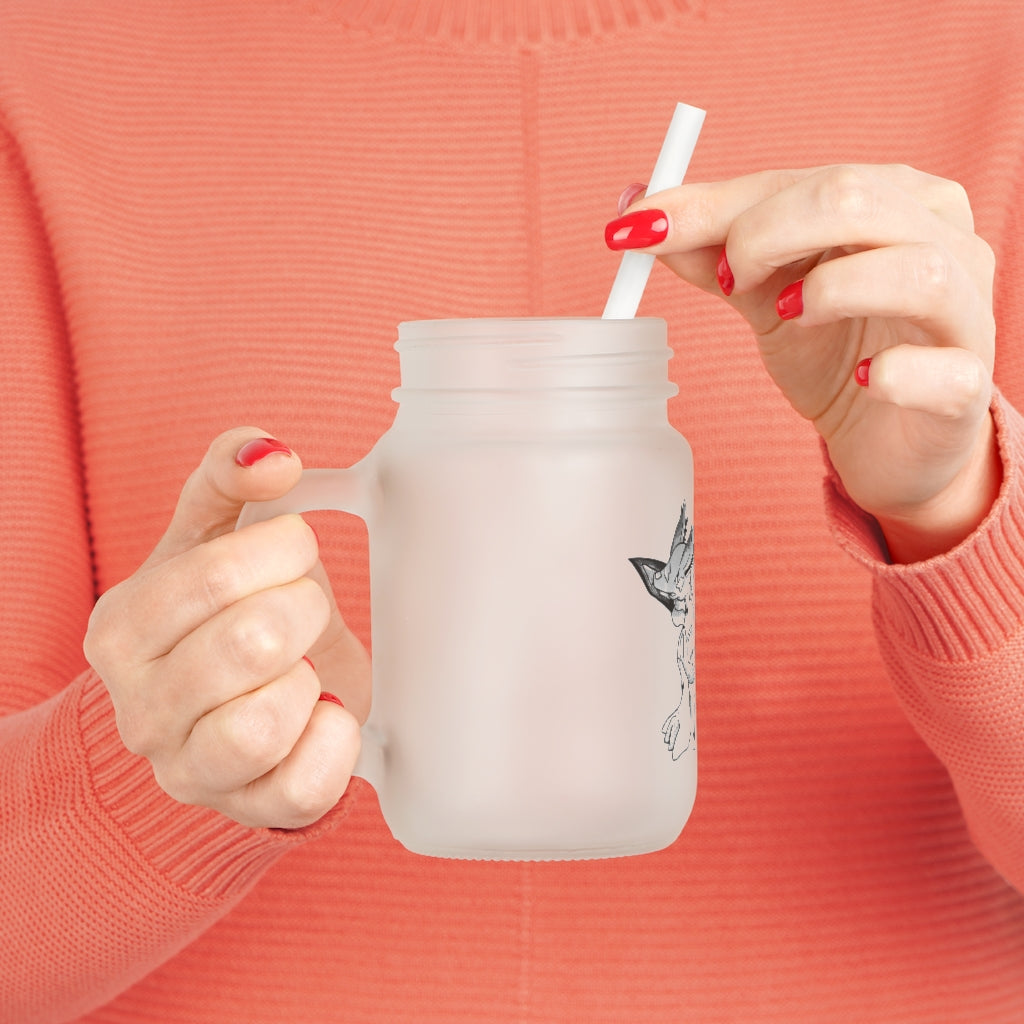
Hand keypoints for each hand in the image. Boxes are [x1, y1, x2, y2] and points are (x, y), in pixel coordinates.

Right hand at [84, 428, 369, 828]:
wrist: (230, 704)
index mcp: (122, 629)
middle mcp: (139, 709)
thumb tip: (272, 454)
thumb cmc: (223, 613)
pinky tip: (324, 711)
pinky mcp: (249, 809)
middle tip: (304, 609)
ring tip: (304, 665)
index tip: (295, 549)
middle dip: (304, 609)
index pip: (214, 576)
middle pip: (251, 643)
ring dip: (309, 679)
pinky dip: (335, 740)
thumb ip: (229, 476)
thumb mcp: (212, 535)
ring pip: (264, 724)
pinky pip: (303, 787)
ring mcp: (189, 770)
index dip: (282, 550)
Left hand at [607, 165, 999, 561]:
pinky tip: (863, 380)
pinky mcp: (967, 386)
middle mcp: (942, 239)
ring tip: (786, 316)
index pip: (800, 180)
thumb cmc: (834, 351)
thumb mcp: (764, 295)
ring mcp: (965, 312)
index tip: (639, 229)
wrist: (886, 439)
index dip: (715, 205)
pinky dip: (896, 373)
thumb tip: (637, 212)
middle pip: (856, 199)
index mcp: (893, 199)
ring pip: (917, 270)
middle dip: (765, 233)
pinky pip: (944, 370)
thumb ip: (712, 252)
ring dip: (831, 290)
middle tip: (727, 281)